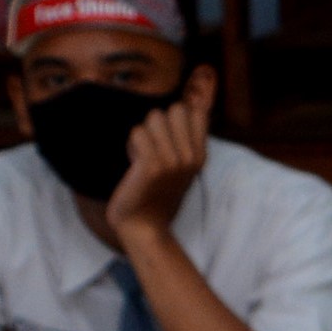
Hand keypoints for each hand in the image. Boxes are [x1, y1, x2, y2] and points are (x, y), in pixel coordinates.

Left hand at [104, 68, 216, 239]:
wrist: (144, 226)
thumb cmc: (156, 193)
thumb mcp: (180, 167)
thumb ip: (185, 141)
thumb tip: (190, 105)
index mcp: (200, 156)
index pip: (197, 112)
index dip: (178, 117)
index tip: (168, 137)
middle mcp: (190, 157)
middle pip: (175, 109)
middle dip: (158, 123)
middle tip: (153, 147)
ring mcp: (173, 161)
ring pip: (154, 118)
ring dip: (142, 133)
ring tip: (142, 154)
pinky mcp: (152, 166)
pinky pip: (138, 133)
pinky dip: (131, 144)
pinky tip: (133, 162)